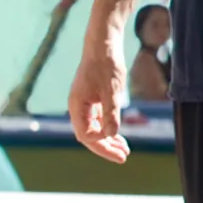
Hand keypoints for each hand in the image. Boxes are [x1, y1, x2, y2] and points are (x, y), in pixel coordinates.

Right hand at [68, 23, 129, 164]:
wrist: (103, 44)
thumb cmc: (107, 65)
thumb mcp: (112, 90)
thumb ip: (110, 113)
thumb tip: (110, 135)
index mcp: (77, 107)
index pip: (86, 136)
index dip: (103, 147)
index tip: (121, 152)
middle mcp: (77, 108)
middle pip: (89, 136)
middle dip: (106, 147)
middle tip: (124, 157)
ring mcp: (84, 104)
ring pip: (93, 128)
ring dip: (108, 140)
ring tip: (124, 150)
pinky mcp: (91, 99)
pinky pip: (97, 120)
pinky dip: (108, 128)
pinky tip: (119, 135)